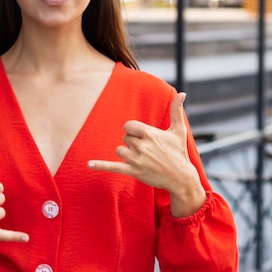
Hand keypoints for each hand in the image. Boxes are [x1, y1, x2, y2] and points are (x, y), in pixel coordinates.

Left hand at [87, 93, 205, 215]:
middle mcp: (142, 146)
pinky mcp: (133, 171)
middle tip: (148, 151)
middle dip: (133, 143)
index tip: (143, 137)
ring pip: (119, 150)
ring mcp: (137, 160)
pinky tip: (88, 164)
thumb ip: (176, 111)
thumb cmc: (179, 153)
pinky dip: (100, 165)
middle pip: (125, 138)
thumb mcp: (179, 131)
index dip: (134, 131)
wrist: (181, 178)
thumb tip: (182, 93)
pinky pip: (112, 167)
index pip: (128, 126)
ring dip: (127, 153)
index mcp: (150, 134)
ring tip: (142, 158)